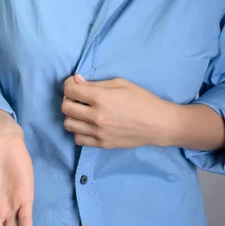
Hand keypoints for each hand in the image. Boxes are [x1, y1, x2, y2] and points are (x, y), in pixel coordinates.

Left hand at [61, 75, 176, 148]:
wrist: (158, 124)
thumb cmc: (142, 99)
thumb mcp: (120, 83)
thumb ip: (95, 83)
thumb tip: (76, 81)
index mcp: (100, 98)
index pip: (70, 90)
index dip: (69, 84)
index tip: (75, 84)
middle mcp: (96, 117)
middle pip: (66, 107)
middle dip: (69, 99)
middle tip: (79, 97)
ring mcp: (98, 133)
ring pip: (68, 124)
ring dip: (72, 116)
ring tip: (83, 112)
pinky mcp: (102, 144)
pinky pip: (78, 139)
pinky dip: (79, 131)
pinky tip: (88, 125)